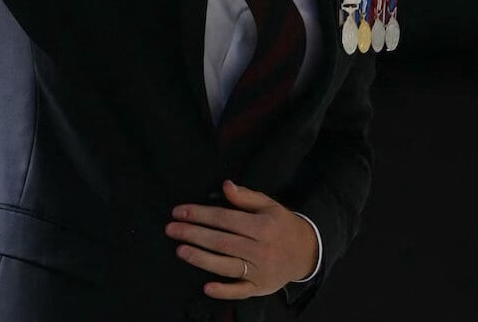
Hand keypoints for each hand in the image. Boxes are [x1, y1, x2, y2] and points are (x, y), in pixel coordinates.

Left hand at [164, 180, 318, 299]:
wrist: (307, 252)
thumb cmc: (282, 225)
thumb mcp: (269, 205)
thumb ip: (246, 197)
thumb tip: (225, 185)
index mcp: (262, 227)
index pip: (225, 219)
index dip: (200, 214)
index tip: (179, 212)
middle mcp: (260, 250)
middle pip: (221, 242)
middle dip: (193, 234)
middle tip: (171, 229)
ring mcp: (260, 271)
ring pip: (226, 266)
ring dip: (201, 259)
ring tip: (180, 250)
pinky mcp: (260, 288)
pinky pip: (240, 292)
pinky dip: (224, 291)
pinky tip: (206, 287)